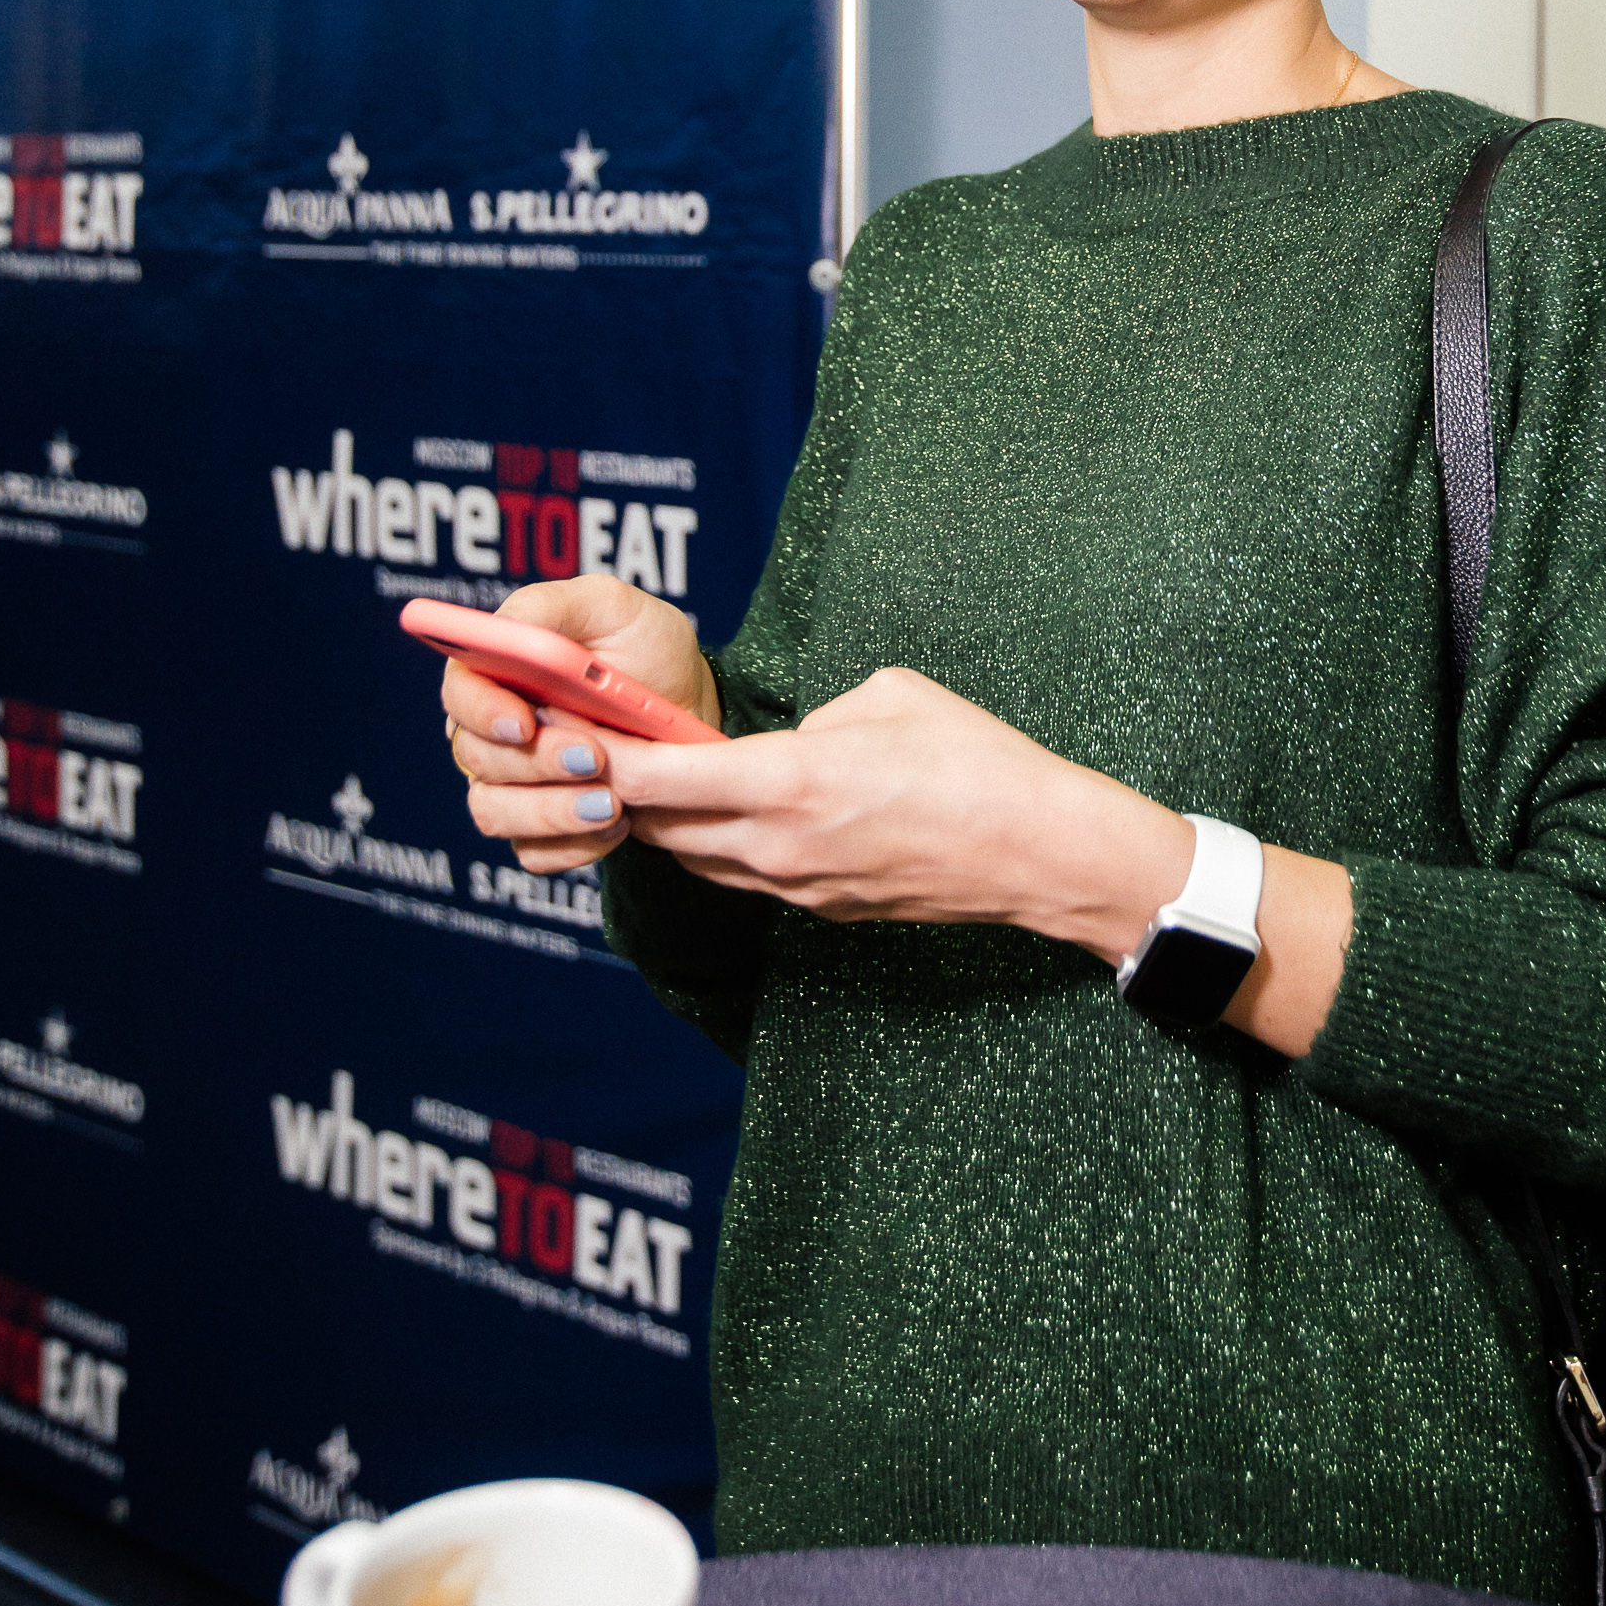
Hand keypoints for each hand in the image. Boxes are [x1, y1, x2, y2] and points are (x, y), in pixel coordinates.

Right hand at [444, 577, 717, 873]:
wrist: (694, 711)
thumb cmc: (648, 651)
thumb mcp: (611, 606)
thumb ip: (552, 608)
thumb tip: (505, 629)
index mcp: (498, 669)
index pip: (459, 692)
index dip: (481, 711)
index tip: (524, 723)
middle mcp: (494, 729)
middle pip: (477, 758)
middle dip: (539, 762)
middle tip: (597, 756)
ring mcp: (512, 783)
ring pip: (494, 813)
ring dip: (552, 811)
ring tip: (613, 800)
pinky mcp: (539, 830)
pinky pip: (532, 853)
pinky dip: (576, 843)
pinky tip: (618, 821)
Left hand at [579, 665, 1194, 958]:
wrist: (1037, 851)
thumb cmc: (975, 761)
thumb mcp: (888, 695)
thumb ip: (816, 714)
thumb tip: (790, 738)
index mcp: (788, 782)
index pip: (661, 778)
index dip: (605, 758)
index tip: (568, 736)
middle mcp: (779, 846)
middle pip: (661, 829)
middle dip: (621, 794)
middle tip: (595, 755)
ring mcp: (799, 888)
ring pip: (699, 860)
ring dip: (668, 826)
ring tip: (650, 786)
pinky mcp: (825, 910)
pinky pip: (748, 878)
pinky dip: (721, 848)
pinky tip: (729, 817)